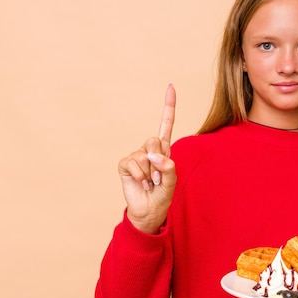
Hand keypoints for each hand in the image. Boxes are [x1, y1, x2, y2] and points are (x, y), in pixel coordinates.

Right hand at [118, 84, 176, 233]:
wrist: (149, 211)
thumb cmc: (162, 196)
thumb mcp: (171, 182)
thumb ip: (168, 168)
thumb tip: (153, 155)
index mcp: (164, 150)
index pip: (166, 124)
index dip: (168, 106)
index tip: (170, 86)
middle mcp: (150, 150)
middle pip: (154, 140)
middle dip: (159, 161)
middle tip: (158, 178)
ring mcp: (136, 156)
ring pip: (144, 155)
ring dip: (150, 173)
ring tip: (150, 183)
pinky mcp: (125, 164)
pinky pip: (132, 162)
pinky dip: (139, 176)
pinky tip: (141, 184)